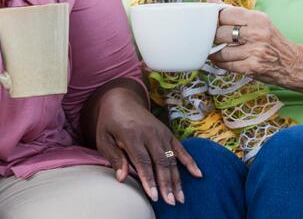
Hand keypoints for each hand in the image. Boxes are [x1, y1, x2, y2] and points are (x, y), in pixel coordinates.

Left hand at [93, 88, 201, 205]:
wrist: (122, 100)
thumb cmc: (110, 123)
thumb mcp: (103, 138)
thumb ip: (113, 157)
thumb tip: (121, 178)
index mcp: (132, 135)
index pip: (143, 161)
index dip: (149, 179)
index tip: (154, 196)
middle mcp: (150, 134)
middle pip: (160, 162)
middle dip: (166, 184)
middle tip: (170, 202)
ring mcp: (161, 133)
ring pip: (172, 159)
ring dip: (177, 179)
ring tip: (180, 197)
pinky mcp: (168, 133)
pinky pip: (181, 149)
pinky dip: (190, 162)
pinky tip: (198, 174)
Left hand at [208, 5, 302, 80]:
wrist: (292, 63)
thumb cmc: (271, 40)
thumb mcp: (257, 21)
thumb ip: (233, 11)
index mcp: (258, 18)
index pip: (225, 14)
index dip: (216, 19)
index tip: (215, 23)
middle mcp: (257, 34)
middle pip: (221, 33)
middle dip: (214, 37)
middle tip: (215, 39)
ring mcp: (255, 51)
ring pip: (221, 51)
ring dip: (215, 52)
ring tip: (217, 50)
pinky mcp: (251, 67)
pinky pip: (226, 64)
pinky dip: (221, 63)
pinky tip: (223, 60)